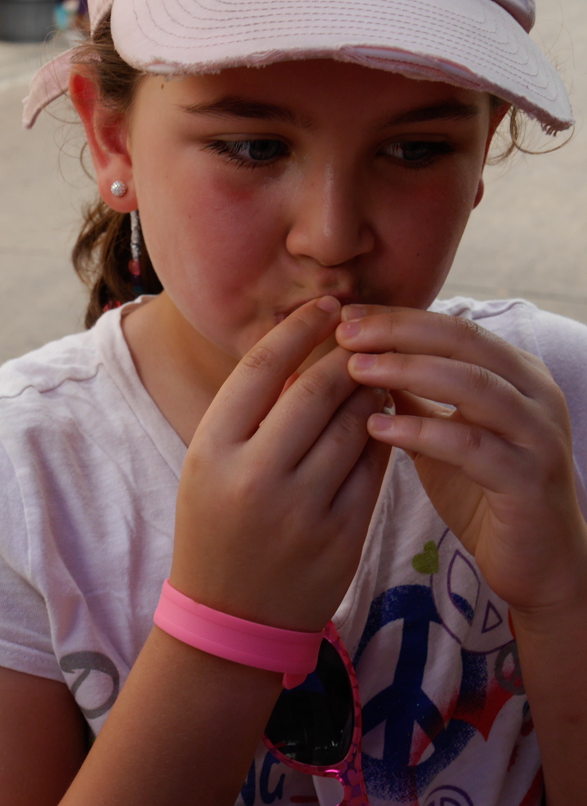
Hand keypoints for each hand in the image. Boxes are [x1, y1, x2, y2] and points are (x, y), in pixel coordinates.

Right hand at [171, 298, 390, 632]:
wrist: (231, 620)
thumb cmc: (215, 527)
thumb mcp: (209, 465)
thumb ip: (249, 411)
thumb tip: (306, 347)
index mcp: (212, 450)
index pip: (262, 366)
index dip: (300, 327)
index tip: (327, 304)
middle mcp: (255, 477)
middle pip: (316, 389)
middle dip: (347, 353)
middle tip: (364, 333)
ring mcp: (303, 510)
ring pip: (354, 424)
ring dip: (371, 390)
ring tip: (376, 374)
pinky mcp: (343, 536)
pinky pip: (375, 466)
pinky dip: (383, 433)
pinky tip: (383, 417)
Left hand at [336, 305, 586, 615]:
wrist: (537, 564)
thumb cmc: (485, 494)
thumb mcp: (443, 434)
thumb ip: (413, 397)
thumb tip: (360, 359)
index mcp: (516, 373)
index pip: (453, 327)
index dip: (397, 318)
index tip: (345, 317)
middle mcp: (536, 393)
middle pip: (463, 341)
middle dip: (398, 332)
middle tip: (344, 335)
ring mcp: (538, 434)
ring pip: (470, 384)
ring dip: (407, 371)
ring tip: (354, 371)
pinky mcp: (529, 479)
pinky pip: (470, 445)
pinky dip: (421, 430)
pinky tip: (377, 427)